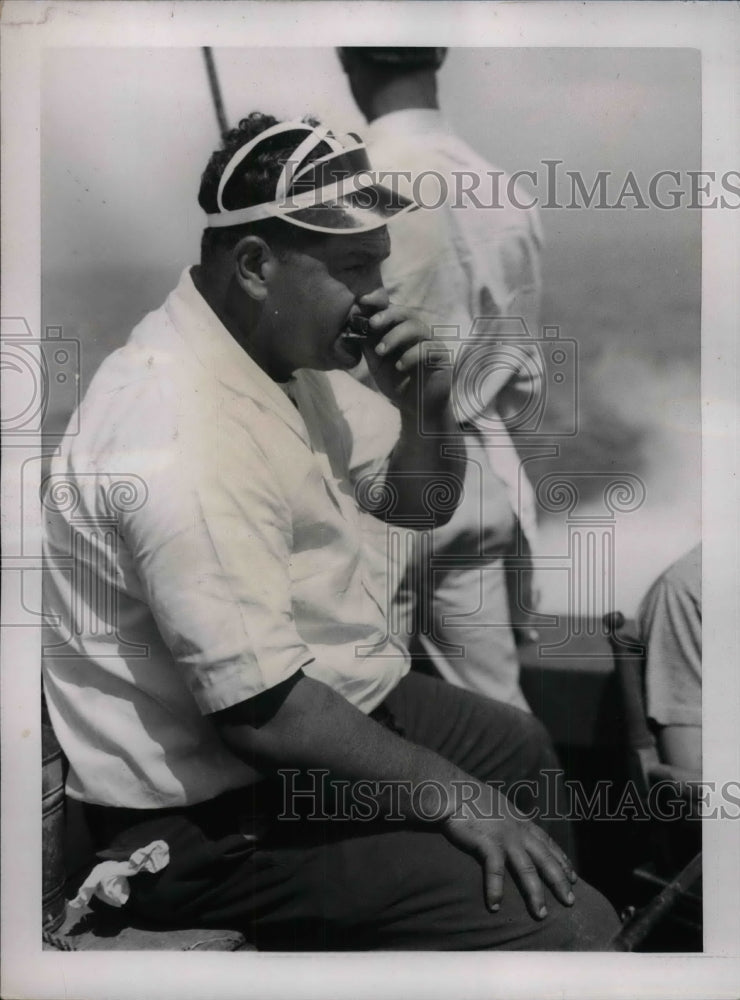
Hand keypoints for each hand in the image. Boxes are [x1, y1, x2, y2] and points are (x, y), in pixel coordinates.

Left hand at [358, 290, 451, 419]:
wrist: (416, 407)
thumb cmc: (398, 383)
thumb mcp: (377, 363)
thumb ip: (368, 345)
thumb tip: (352, 326)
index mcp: (401, 331)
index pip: (392, 310)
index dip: (378, 303)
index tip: (362, 301)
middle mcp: (417, 333)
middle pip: (406, 313)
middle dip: (387, 316)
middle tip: (372, 324)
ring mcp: (431, 342)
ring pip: (417, 327)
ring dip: (395, 336)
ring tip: (381, 351)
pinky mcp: (441, 356)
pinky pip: (428, 348)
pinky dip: (411, 355)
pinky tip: (399, 366)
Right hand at [441, 785, 576, 919]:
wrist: (453, 790)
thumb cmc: (470, 797)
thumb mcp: (498, 806)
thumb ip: (507, 819)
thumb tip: (510, 828)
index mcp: (521, 821)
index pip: (548, 843)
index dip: (562, 860)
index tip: (573, 877)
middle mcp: (518, 830)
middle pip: (545, 859)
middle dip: (560, 881)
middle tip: (571, 901)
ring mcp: (504, 837)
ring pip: (527, 869)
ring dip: (535, 892)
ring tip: (540, 914)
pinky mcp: (487, 842)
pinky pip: (495, 870)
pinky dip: (495, 889)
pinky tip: (495, 905)